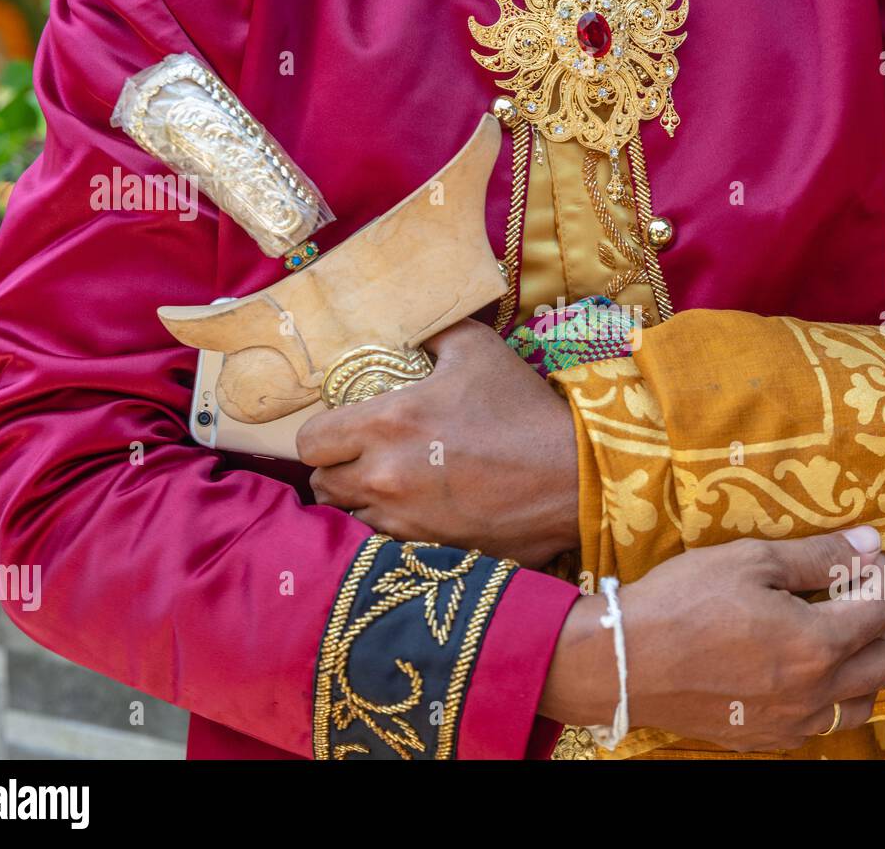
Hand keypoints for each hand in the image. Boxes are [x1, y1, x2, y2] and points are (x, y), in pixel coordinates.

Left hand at [297, 318, 579, 566]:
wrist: (574, 478)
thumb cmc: (524, 411)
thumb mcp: (479, 350)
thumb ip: (433, 334)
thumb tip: (411, 331)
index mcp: (387, 423)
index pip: (310, 442)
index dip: (321, 435)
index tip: (341, 431)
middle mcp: (384, 476)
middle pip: (322, 484)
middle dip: (337, 469)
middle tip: (362, 459)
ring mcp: (404, 521)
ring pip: (350, 519)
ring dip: (360, 504)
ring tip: (387, 489)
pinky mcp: (428, 552)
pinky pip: (383, 547)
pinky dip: (389, 532)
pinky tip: (413, 515)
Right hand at [538, 527, 884, 751]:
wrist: (623, 661)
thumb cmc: (682, 602)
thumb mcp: (750, 560)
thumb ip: (817, 556)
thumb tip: (870, 545)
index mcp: (816, 644)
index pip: (878, 612)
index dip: (884, 581)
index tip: (873, 561)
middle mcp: (813, 692)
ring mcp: (790, 722)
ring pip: (861, 705)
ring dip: (873, 669)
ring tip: (861, 638)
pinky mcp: (764, 737)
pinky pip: (822, 725)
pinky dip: (836, 698)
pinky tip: (818, 674)